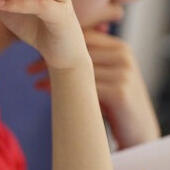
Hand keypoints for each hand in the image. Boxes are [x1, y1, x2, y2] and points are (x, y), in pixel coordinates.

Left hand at [26, 30, 160, 148]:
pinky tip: (46, 91)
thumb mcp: (106, 78)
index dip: (59, 44)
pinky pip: (84, 87)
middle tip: (29, 69)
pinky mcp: (120, 92)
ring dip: (53, 75)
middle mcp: (124, 57)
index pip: (85, 37)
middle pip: (80, 51)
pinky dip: (62, 89)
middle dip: (52, 59)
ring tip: (34, 82)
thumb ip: (91, 63)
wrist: (140, 133)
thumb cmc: (118, 106)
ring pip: (79, 69)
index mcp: (121, 49)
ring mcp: (123, 73)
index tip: (37, 54)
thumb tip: (56, 55)